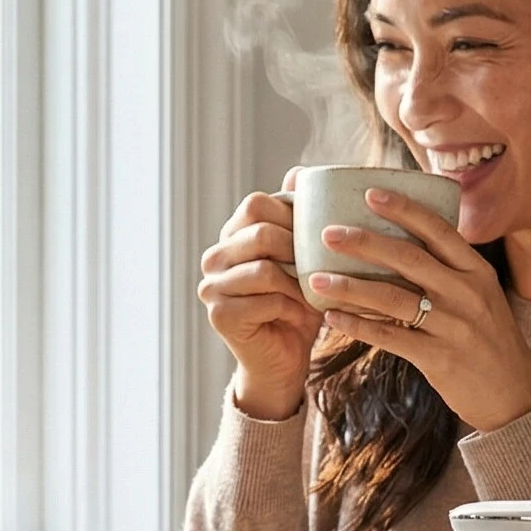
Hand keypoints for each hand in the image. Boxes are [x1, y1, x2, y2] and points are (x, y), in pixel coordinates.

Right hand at [197, 175, 322, 420]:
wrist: (285, 360)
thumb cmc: (298, 305)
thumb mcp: (304, 258)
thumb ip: (299, 218)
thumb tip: (300, 170)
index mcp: (231, 236)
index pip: (256, 203)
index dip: (292, 216)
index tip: (316, 237)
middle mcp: (214, 257)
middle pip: (259, 231)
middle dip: (297, 249)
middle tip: (319, 269)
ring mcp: (212, 287)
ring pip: (264, 267)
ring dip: (298, 283)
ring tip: (311, 295)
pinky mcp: (220, 315)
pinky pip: (265, 299)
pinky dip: (291, 308)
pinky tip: (299, 317)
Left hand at [305, 185, 530, 434]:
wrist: (514, 395)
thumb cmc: (490, 342)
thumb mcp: (482, 297)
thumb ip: (450, 272)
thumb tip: (403, 245)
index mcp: (477, 271)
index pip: (439, 230)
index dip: (404, 209)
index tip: (371, 193)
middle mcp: (467, 293)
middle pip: (409, 258)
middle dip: (365, 242)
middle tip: (329, 233)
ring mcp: (453, 326)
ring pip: (393, 298)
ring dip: (350, 287)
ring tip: (316, 279)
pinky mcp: (439, 358)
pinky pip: (390, 337)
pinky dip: (358, 326)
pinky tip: (333, 318)